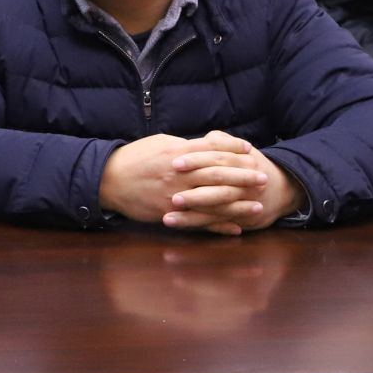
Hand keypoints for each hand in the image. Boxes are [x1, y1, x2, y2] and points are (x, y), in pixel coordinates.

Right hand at [99, 131, 273, 234]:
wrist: (108, 180)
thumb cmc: (133, 158)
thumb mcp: (158, 144)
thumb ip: (183, 146)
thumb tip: (205, 145)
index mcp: (177, 153)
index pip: (211, 149)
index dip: (232, 149)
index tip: (250, 150)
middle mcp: (179, 175)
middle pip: (218, 175)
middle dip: (243, 177)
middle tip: (264, 177)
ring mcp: (176, 196)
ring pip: (213, 201)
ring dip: (238, 205)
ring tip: (258, 206)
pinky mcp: (170, 213)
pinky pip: (199, 222)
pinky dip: (219, 226)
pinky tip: (236, 228)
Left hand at [164, 142, 305, 233]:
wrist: (283, 188)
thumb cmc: (250, 165)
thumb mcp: (240, 150)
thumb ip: (221, 142)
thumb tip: (204, 138)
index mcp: (243, 161)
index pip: (217, 159)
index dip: (196, 160)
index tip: (175, 163)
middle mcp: (245, 183)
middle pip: (217, 186)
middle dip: (194, 192)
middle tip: (171, 195)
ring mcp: (242, 203)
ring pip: (215, 209)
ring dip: (191, 214)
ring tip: (168, 216)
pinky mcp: (238, 219)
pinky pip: (215, 223)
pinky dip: (195, 224)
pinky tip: (175, 223)